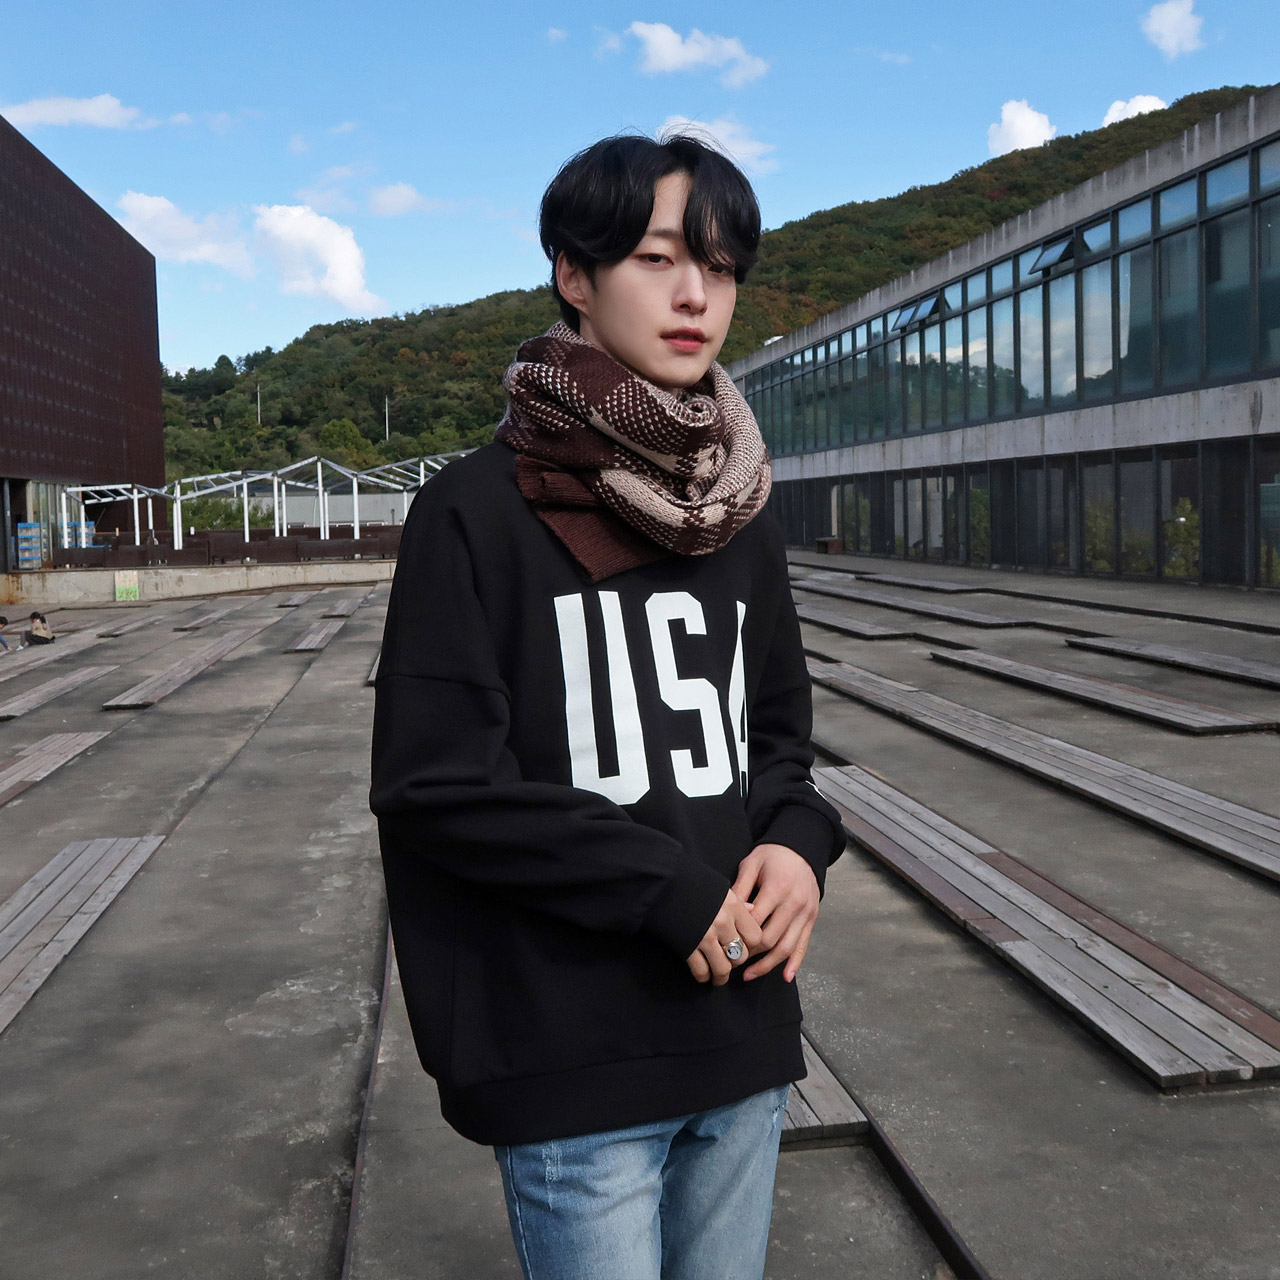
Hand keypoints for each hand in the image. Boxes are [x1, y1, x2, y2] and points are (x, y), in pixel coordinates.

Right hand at [686, 889, 763, 986]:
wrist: (661, 882)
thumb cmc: (689, 880)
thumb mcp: (719, 886)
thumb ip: (737, 901)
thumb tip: (751, 911)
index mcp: (733, 906)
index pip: (755, 936)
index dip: (750, 945)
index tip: (744, 946)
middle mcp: (722, 923)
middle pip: (741, 955)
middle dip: (736, 961)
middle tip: (730, 960)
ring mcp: (705, 936)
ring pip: (723, 968)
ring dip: (721, 976)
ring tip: (718, 977)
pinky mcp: (687, 946)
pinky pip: (701, 970)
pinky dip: (703, 976)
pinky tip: (703, 975)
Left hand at [731, 843, 819, 983]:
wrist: (802, 848)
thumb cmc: (772, 856)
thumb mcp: (751, 864)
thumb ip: (741, 888)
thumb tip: (732, 913)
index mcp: (777, 889)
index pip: (756, 922)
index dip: (740, 935)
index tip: (726, 942)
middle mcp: (794, 904)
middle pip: (770, 939)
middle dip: (750, 953)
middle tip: (732, 959)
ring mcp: (805, 913)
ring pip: (786, 947)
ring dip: (767, 965)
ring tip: (749, 975)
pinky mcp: (812, 919)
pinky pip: (803, 945)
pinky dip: (795, 963)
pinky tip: (785, 976)